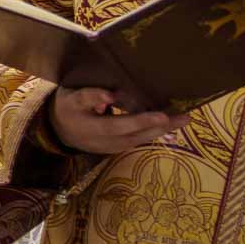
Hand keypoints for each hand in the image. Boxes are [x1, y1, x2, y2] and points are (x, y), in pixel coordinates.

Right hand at [49, 87, 189, 155]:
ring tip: (184, 118)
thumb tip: (112, 95)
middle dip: (158, 125)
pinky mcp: (119, 148)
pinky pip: (140, 139)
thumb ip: (89, 96)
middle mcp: (104, 141)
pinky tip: (171, 122)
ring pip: (141, 139)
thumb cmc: (67, 108)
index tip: (155, 112)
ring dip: (163, 129)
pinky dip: (156, 131)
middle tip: (182, 116)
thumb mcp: (70, 98)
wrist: (60, 132)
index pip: (116, 124)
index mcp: (90, 127)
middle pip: (134, 133)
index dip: (137, 120)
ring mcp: (113, 147)